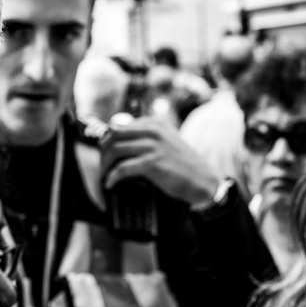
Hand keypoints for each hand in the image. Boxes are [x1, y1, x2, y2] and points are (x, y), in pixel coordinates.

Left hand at [101, 118, 220, 206]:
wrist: (202, 180)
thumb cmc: (182, 164)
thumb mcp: (166, 142)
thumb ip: (147, 138)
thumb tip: (119, 142)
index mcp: (154, 122)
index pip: (119, 126)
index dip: (107, 141)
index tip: (104, 154)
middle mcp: (152, 129)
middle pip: (113, 135)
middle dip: (103, 151)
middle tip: (103, 166)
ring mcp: (152, 145)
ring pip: (115, 150)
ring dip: (105, 165)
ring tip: (105, 176)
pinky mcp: (152, 163)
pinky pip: (122, 168)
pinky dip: (112, 177)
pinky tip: (111, 184)